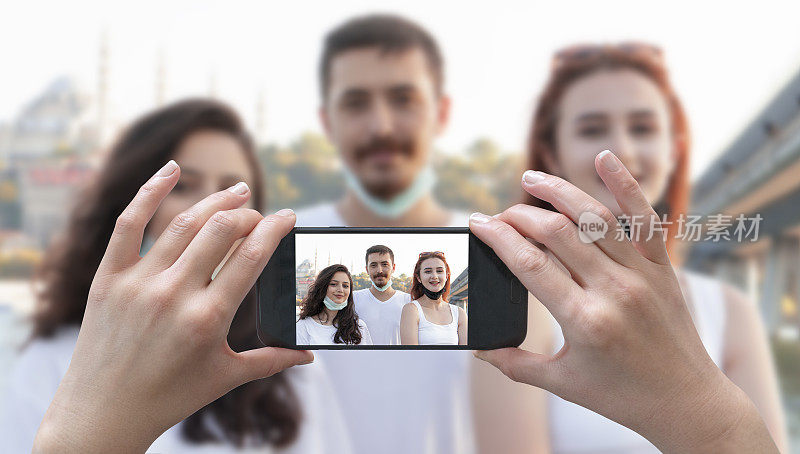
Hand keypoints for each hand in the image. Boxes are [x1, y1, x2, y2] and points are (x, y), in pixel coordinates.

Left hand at [33, 160, 312, 452]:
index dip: (275, 229)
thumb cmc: (169, 397)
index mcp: (208, 318)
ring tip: (236, 191)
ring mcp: (138, 283)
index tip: (289, 217)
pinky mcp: (108, 278)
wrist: (102, 413)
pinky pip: (128, 224)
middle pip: (221, 231)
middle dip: (248, 214)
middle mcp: (173, 294)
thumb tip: (311, 356)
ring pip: (183, 223)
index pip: (252, 256)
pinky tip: (173, 169)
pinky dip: (149, 192)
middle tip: (259, 214)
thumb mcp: (226, 377)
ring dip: (214, 201)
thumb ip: (272, 360)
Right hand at [469, 150, 777, 452]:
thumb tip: (478, 346)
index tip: (477, 223)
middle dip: (520, 215)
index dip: (498, 238)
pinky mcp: (663, 267)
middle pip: (557, 233)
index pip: (530, 264)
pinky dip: (626, 185)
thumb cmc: (622, 396)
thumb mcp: (562, 384)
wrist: (687, 403)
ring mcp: (643, 274)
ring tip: (532, 179)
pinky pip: (645, 218)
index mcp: (584, 320)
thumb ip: (515, 364)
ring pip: (596, 217)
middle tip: (499, 214)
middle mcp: (614, 290)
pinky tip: (605, 158)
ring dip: (560, 191)